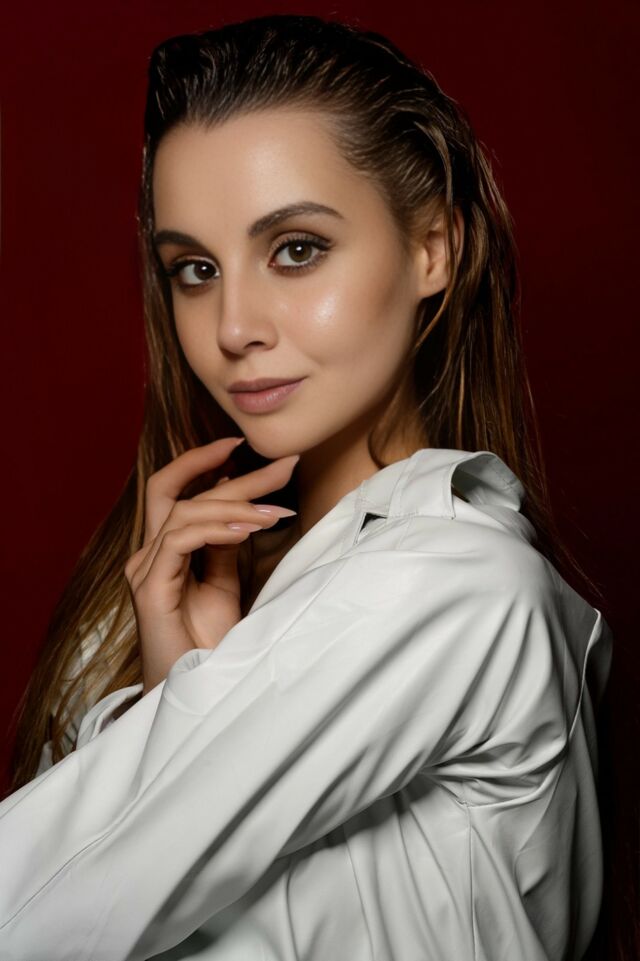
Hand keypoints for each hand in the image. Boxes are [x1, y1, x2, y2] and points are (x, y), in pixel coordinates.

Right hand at [124, 436, 299, 694]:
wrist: (196, 693)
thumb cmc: (208, 645)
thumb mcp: (224, 585)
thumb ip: (225, 546)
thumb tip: (243, 509)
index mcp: (163, 550)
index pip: (176, 491)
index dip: (205, 463)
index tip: (244, 445)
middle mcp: (147, 554)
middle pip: (175, 490)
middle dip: (228, 471)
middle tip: (282, 463)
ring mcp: (144, 571)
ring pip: (182, 512)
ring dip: (235, 505)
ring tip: (277, 511)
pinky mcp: (149, 590)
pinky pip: (179, 542)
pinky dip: (215, 529)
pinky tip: (246, 530)